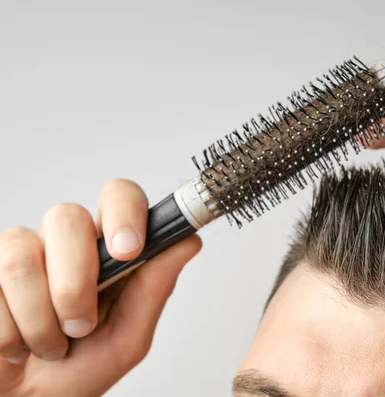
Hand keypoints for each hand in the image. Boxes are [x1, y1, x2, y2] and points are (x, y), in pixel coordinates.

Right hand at [0, 179, 201, 396]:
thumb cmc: (83, 367)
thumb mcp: (129, 335)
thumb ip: (155, 287)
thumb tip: (189, 241)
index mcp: (108, 248)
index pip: (119, 195)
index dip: (124, 212)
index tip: (127, 250)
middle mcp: (65, 241)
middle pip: (65, 216)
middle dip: (74, 282)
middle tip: (80, 326)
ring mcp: (20, 252)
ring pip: (22, 256)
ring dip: (39, 319)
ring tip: (50, 346)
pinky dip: (8, 334)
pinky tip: (16, 348)